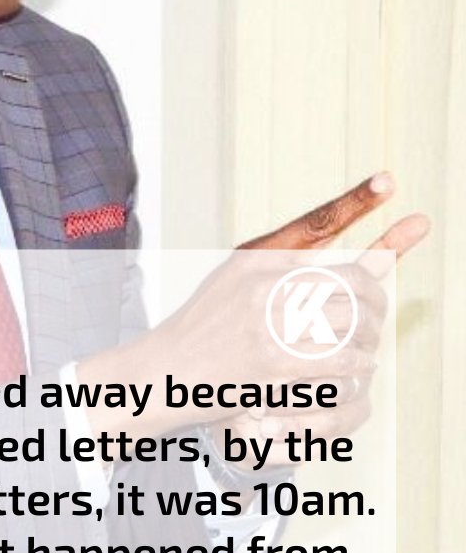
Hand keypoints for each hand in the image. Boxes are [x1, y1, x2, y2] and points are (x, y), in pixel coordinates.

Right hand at [217, 172, 427, 463]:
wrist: (166, 371)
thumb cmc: (204, 328)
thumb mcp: (234, 281)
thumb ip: (285, 267)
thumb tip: (338, 252)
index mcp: (256, 258)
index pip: (316, 224)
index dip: (357, 200)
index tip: (387, 181)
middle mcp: (264, 284)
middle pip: (352, 279)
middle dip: (377, 300)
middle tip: (378, 314)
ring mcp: (271, 324)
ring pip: (353, 322)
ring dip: (369, 338)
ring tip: (365, 348)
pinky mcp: (277, 363)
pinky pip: (342, 360)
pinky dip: (357, 366)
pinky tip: (354, 370)